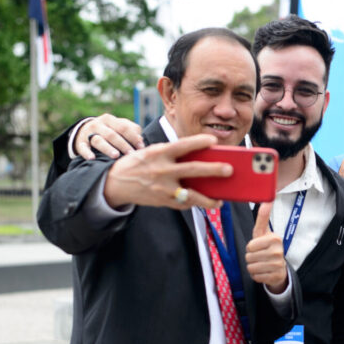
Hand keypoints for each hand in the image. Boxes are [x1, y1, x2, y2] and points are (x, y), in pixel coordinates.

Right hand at [74, 114, 144, 159]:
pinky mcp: (80, 142)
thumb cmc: (109, 130)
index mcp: (109, 119)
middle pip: (112, 134)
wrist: (85, 131)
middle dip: (122, 144)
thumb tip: (140, 140)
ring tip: (116, 156)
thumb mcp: (118, 127)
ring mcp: (88, 133)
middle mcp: (98, 124)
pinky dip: (87, 153)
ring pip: (98, 140)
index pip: (123, 127)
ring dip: (107, 148)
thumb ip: (131, 130)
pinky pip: (83, 148)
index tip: (141, 147)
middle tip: (131, 154)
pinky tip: (92, 158)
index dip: (133, 137)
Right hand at [103, 134, 227, 209]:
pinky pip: (183, 204)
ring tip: (221, 200)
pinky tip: (207, 202)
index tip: (213, 139)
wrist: (115, 181)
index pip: (181, 145)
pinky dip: (195, 203)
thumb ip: (174, 155)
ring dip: (207, 199)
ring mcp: (162, 188)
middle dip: (212, 170)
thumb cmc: (141, 163)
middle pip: (191, 169)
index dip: (198, 141)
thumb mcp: (153, 153)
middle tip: (229, 169)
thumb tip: (202, 159)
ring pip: (190, 195)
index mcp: (159, 153)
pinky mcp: (162, 201)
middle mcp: (161, 170)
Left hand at [245, 202, 288, 293]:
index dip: (251, 247)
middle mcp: (278, 251)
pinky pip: (256, 277)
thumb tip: (267, 200)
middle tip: (260, 256)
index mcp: (275, 238)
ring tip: (261, 264)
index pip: (250, 246)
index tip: (258, 246)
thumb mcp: (263, 233)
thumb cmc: (267, 248)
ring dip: (253, 267)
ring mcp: (278, 265)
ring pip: (251, 267)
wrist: (279, 268)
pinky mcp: (276, 276)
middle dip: (251, 258)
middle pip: (249, 257)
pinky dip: (257, 275)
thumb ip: (263, 217)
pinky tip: (264, 272)